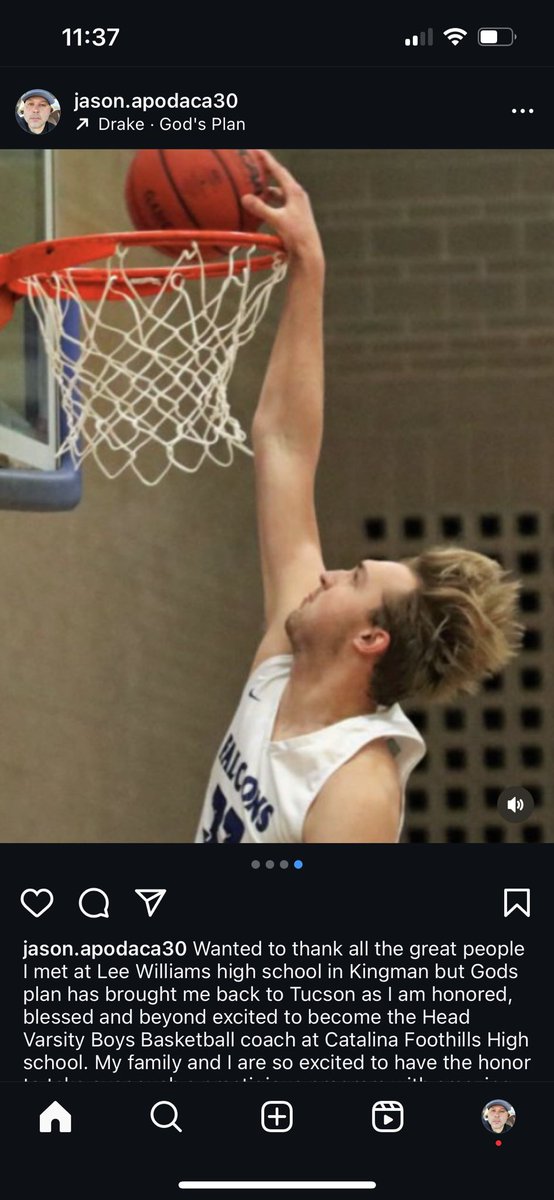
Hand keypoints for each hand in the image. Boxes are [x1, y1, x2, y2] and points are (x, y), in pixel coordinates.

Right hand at [241, 150, 323, 267]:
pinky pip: (279, 204)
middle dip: (266, 173)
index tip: (257, 150)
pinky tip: (262, 209)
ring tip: (254, 191)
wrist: (309, 253)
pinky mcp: (295, 215)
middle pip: (279, 179)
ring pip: (278, 193)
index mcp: (295, 192)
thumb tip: (245, 198)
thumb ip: (261, 208)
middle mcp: (297, 196)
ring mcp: (297, 206)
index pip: (279, 170)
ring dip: (267, 191)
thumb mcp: (277, 220)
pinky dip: (270, 203)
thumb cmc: (297, 236)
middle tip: (254, 167)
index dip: (267, 160)